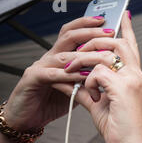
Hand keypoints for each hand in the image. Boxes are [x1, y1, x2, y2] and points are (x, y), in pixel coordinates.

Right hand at [4, 16, 115, 131]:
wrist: (28, 117)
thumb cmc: (52, 102)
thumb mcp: (77, 87)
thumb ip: (90, 77)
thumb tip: (112, 72)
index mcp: (62, 56)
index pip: (76, 33)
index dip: (91, 26)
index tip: (111, 24)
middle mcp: (51, 57)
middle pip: (70, 36)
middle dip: (91, 32)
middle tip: (109, 32)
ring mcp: (41, 66)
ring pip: (63, 54)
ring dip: (84, 55)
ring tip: (102, 56)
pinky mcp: (33, 79)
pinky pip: (52, 74)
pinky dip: (68, 75)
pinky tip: (83, 76)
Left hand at [61, 11, 141, 142]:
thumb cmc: (118, 128)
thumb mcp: (99, 104)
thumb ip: (87, 89)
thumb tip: (70, 80)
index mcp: (134, 77)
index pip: (131, 47)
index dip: (127, 30)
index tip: (124, 15)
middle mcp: (136, 75)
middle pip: (117, 42)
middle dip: (93, 42)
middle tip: (77, 53)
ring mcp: (131, 80)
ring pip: (104, 54)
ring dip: (83, 61)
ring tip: (73, 73)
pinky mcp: (123, 88)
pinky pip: (98, 72)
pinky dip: (88, 81)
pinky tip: (91, 94)